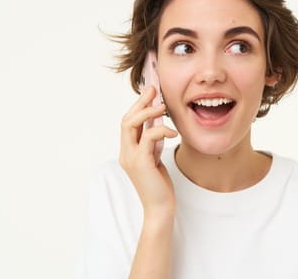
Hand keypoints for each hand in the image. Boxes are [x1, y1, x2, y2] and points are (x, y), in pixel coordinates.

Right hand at [119, 86, 177, 216]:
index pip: (128, 123)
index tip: (150, 92)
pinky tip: (172, 132)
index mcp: (128, 151)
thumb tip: (157, 124)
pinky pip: (148, 138)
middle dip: (140, 103)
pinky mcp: (141, 163)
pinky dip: (160, 130)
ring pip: (130, 125)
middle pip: (126, 120)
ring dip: (146, 112)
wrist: (160, 208)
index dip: (138, 106)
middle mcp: (125, 153)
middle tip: (154, 90)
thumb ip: (152, 143)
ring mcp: (131, 158)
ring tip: (162, 106)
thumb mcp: (155, 157)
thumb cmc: (160, 185)